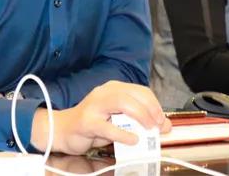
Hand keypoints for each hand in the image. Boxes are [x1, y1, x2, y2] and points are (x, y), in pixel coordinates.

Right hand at [30, 80, 171, 154]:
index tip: (163, 121)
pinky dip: (124, 135)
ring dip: (141, 116)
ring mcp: (94, 106)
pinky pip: (108, 127)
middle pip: (134, 94)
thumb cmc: (93, 125)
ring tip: (149, 130)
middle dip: (151, 110)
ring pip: (122, 103)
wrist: (63, 130)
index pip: (140, 91)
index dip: (155, 105)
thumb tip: (164, 126)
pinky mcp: (87, 122)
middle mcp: (104, 92)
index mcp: (113, 89)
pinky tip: (133, 140)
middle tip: (158, 126)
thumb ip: (139, 121)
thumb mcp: (118, 121)